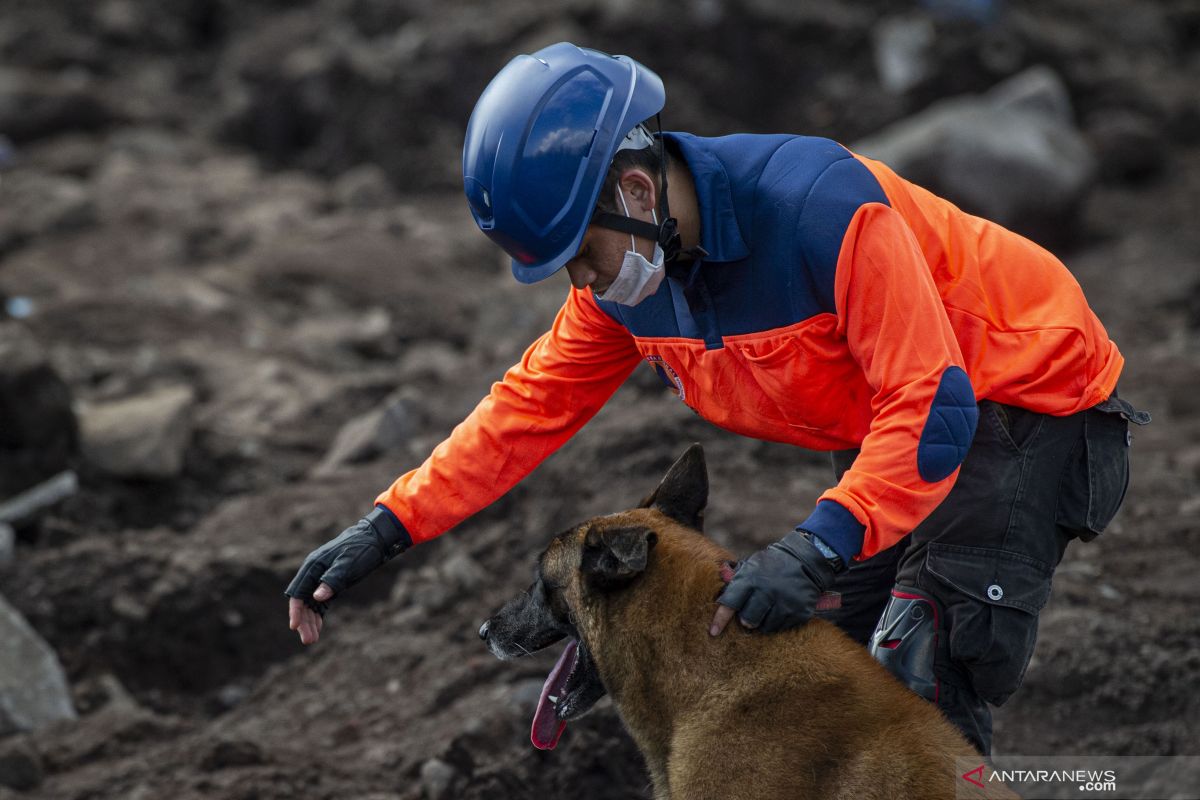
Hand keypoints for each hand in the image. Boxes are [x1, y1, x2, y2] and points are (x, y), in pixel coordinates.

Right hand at [284, 507, 410, 644]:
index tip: (295, 627)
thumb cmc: (362, 549)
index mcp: (313, 565)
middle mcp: (313, 572)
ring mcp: (321, 578)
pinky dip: (318, 616)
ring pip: (310, 604)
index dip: (296, 611)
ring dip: (310, 621)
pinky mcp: (330, 583)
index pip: (298, 592)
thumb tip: (316, 597)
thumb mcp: (349, 564)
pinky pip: (319, 603)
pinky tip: (318, 628)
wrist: (375, 539)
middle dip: (304, 621)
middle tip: (309, 641)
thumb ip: (332, 580)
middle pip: (303, 601)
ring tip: (312, 640)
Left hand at [710, 531, 841, 635]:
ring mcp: (784, 603)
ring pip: (764, 627)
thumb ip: (735, 579)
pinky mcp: (799, 613)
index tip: (713, 632)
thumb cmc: (771, 565)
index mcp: (751, 579)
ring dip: (762, 622)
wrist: (805, 561)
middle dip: (746, 619)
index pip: (730, 603)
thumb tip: (719, 585)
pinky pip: (781, 627)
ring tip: (766, 609)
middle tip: (749, 614)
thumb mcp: (751, 565)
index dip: (720, 619)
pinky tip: (780, 609)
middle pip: (747, 620)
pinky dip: (777, 622)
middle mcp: (767, 592)